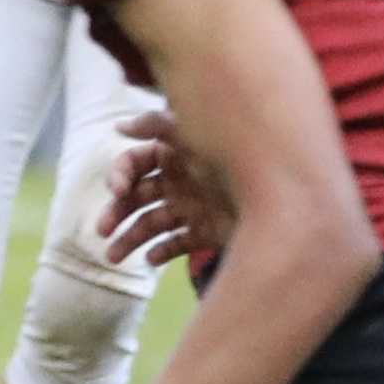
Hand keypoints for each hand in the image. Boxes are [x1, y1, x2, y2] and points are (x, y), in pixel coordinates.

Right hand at [100, 109, 228, 269]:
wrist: (282, 197)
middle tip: (101, 231)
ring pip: (152, 224)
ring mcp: (193, 208)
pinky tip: (151, 259)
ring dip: (129, 239)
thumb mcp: (191, 134)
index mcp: (173, 156)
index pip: (134, 164)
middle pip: (137, 197)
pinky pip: (178, 243)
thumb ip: (154, 124)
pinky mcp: (208, 233)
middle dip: (115, 213)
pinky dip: (162, 252)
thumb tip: (118, 126)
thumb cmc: (233, 160)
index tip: (115, 192)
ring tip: (113, 259)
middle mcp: (180, 182)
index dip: (118, 176)